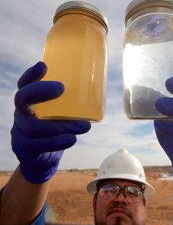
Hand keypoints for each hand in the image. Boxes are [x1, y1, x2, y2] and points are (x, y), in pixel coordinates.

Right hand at [11, 62, 90, 183]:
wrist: (42, 158)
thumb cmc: (55, 129)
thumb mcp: (60, 114)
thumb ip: (71, 102)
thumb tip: (101, 88)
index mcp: (30, 101)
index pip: (25, 84)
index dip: (31, 74)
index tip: (44, 66)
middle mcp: (22, 113)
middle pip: (23, 98)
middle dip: (40, 91)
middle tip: (61, 88)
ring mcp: (20, 130)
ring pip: (34, 126)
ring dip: (60, 125)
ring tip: (83, 126)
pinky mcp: (24, 147)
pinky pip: (38, 144)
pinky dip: (57, 141)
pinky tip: (72, 139)